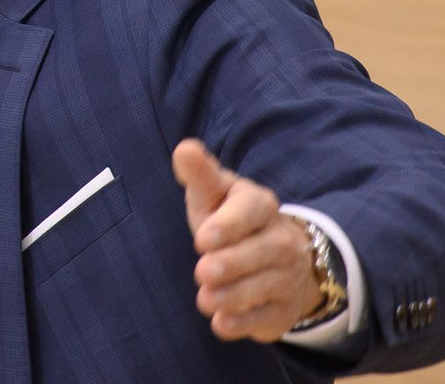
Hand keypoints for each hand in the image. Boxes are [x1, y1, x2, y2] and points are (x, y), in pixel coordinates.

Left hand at [172, 138, 323, 341]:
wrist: (273, 256)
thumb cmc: (227, 216)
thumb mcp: (212, 193)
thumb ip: (199, 174)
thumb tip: (185, 150)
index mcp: (260, 203)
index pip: (251, 210)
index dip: (229, 225)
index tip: (202, 238)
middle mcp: (282, 239)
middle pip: (263, 252)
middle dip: (231, 263)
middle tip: (202, 271)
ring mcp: (288, 275)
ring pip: (266, 287)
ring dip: (234, 295)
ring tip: (205, 299)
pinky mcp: (284, 309)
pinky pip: (268, 318)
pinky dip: (245, 323)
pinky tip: (221, 323)